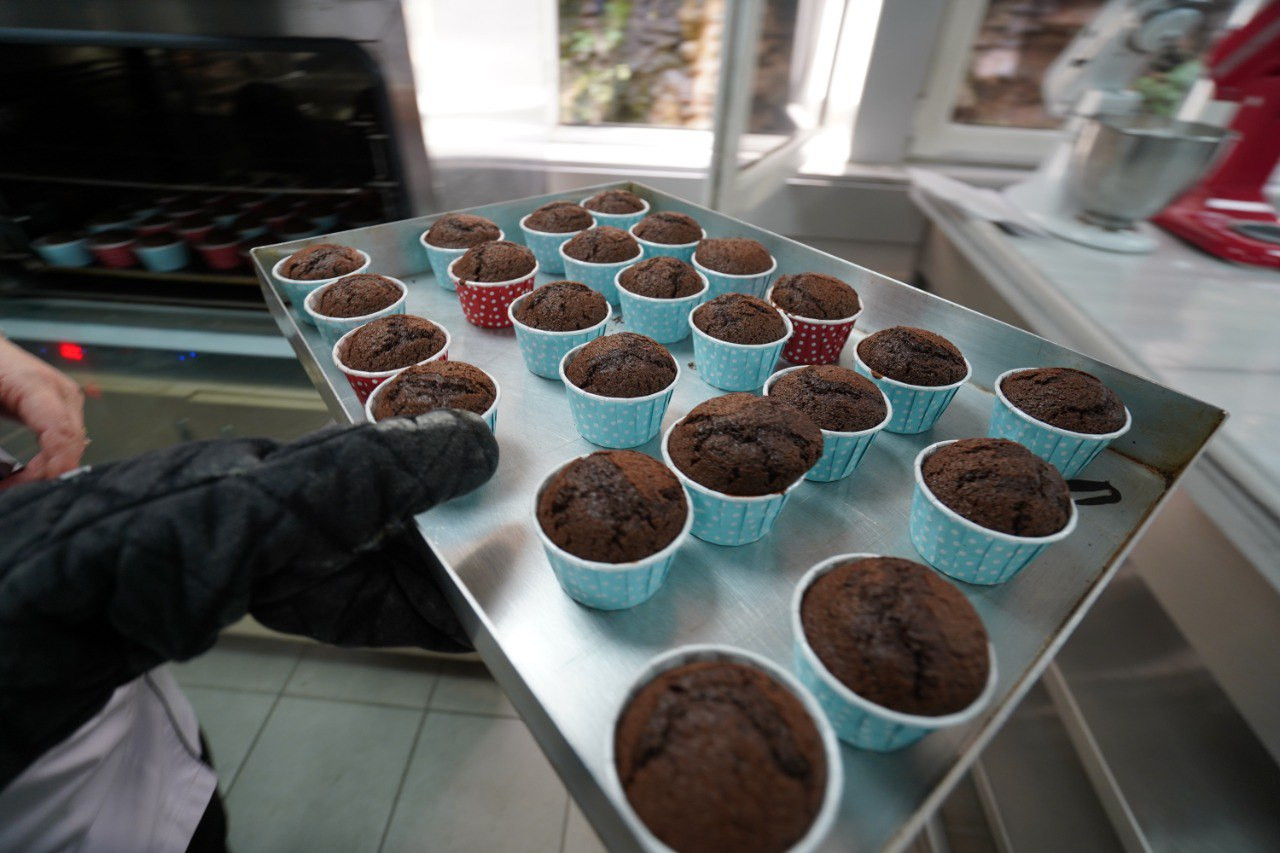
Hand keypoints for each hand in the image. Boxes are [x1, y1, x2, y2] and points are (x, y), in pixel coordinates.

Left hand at [0, 337, 86, 488]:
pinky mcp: (63, 408)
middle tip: (16, 492)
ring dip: (48, 470)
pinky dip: (49, 461)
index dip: (54, 467)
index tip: (31, 489)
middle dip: (48, 474)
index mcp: (38, 386)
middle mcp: (62, 394)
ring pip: (72, 446)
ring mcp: (67, 401)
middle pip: (71, 443)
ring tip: (18, 484)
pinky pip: (65, 441)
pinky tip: (31, 472)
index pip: (62, 433)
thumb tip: (2, 472)